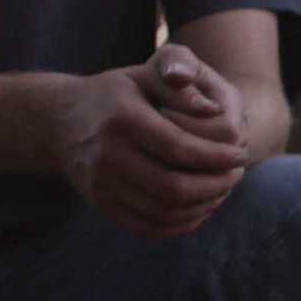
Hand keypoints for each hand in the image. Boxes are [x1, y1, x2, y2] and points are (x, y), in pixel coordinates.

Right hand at [55, 59, 249, 237]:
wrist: (60, 121)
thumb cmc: (115, 93)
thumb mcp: (144, 74)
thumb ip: (180, 85)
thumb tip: (214, 111)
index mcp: (122, 119)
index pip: (179, 149)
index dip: (216, 156)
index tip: (240, 153)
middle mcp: (107, 156)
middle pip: (173, 187)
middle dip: (216, 185)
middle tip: (236, 174)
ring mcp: (101, 185)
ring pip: (164, 212)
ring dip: (204, 205)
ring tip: (223, 188)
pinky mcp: (102, 205)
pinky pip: (149, 227)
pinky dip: (182, 222)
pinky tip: (201, 206)